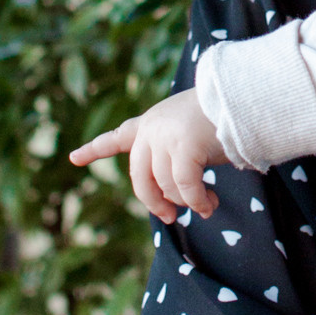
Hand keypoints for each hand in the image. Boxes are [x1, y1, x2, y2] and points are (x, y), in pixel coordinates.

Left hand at [70, 88, 223, 221]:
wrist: (242, 97)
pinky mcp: (184, 147)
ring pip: (167, 186)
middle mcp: (152, 129)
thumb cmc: (222, 117)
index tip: (73, 158)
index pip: (117, 136)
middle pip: (140, 178)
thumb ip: (171, 156)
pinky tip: (208, 206)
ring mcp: (166, 138)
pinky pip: (186, 187)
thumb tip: (171, 197)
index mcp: (150, 123)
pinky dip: (197, 201)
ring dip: (186, 202)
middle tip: (169, 217)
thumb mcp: (188, 133)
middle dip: (154, 202)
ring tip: (207, 205)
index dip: (94, 149)